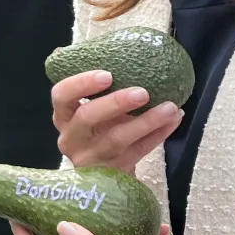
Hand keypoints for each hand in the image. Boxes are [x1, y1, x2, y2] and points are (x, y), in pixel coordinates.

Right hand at [52, 70, 181, 172]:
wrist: (102, 178)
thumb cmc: (99, 132)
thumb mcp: (92, 113)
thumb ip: (102, 92)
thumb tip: (135, 56)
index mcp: (64, 117)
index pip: (61, 97)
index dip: (81, 84)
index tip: (106, 75)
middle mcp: (72, 138)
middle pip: (87, 118)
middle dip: (115, 102)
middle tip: (142, 92)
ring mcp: (91, 158)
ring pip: (117, 138)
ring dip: (146, 120)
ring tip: (170, 107)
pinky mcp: (112, 173)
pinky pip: (138, 152)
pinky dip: (158, 134)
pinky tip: (173, 120)